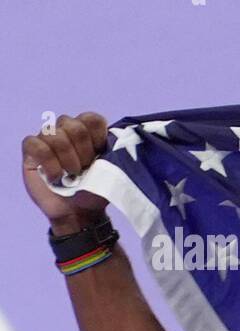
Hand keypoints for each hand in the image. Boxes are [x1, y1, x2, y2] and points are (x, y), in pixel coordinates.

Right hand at [21, 112, 110, 233]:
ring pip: (53, 133)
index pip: (91, 118)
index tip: (100, 155)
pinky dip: (47, 161)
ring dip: (66, 158)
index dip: (97, 137)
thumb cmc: (96, 191)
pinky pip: (34, 143)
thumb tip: (117, 138)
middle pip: (73, 125)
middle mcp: (67, 132)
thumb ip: (113, 151)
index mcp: (89, 133)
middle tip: (84, 169)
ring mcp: (48, 139)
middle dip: (82, 150)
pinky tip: (55, 176)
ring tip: (71, 175)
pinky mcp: (31, 150)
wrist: (78, 212)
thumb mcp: (112, 171)